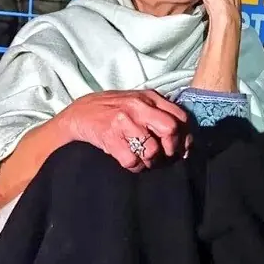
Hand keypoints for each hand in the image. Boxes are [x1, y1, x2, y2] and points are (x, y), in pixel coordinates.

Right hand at [56, 89, 191, 171]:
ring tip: (144, 160)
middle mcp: (139, 106)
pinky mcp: (110, 136)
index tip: (182, 149)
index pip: (180, 116)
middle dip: (171, 148)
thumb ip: (159, 113)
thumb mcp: (138, 102)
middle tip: (164, 157)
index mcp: (150, 97)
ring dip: (151, 161)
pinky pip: (132, 160)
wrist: (79, 114)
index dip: (185, 136)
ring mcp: (124, 120)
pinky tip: (130, 162)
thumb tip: (183, 137)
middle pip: (170, 129)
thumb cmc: (113, 110)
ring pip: (152, 149)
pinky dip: (135, 166)